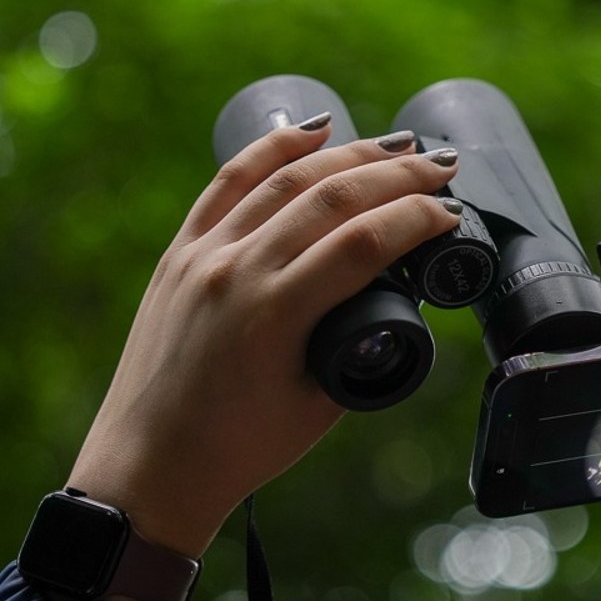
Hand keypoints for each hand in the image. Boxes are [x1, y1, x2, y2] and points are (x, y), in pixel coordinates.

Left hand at [67, 118, 462, 560]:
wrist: (149, 469)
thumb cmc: (240, 449)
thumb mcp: (321, 404)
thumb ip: (362, 346)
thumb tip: (395, 296)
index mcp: (274, 315)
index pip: (363, 243)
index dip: (417, 219)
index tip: (451, 215)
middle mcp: (235, 272)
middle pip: (331, 197)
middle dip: (397, 174)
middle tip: (441, 167)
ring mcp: (202, 256)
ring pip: (285, 180)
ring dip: (349, 154)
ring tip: (397, 145)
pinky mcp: (180, 254)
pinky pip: (229, 183)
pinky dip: (273, 151)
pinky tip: (312, 131)